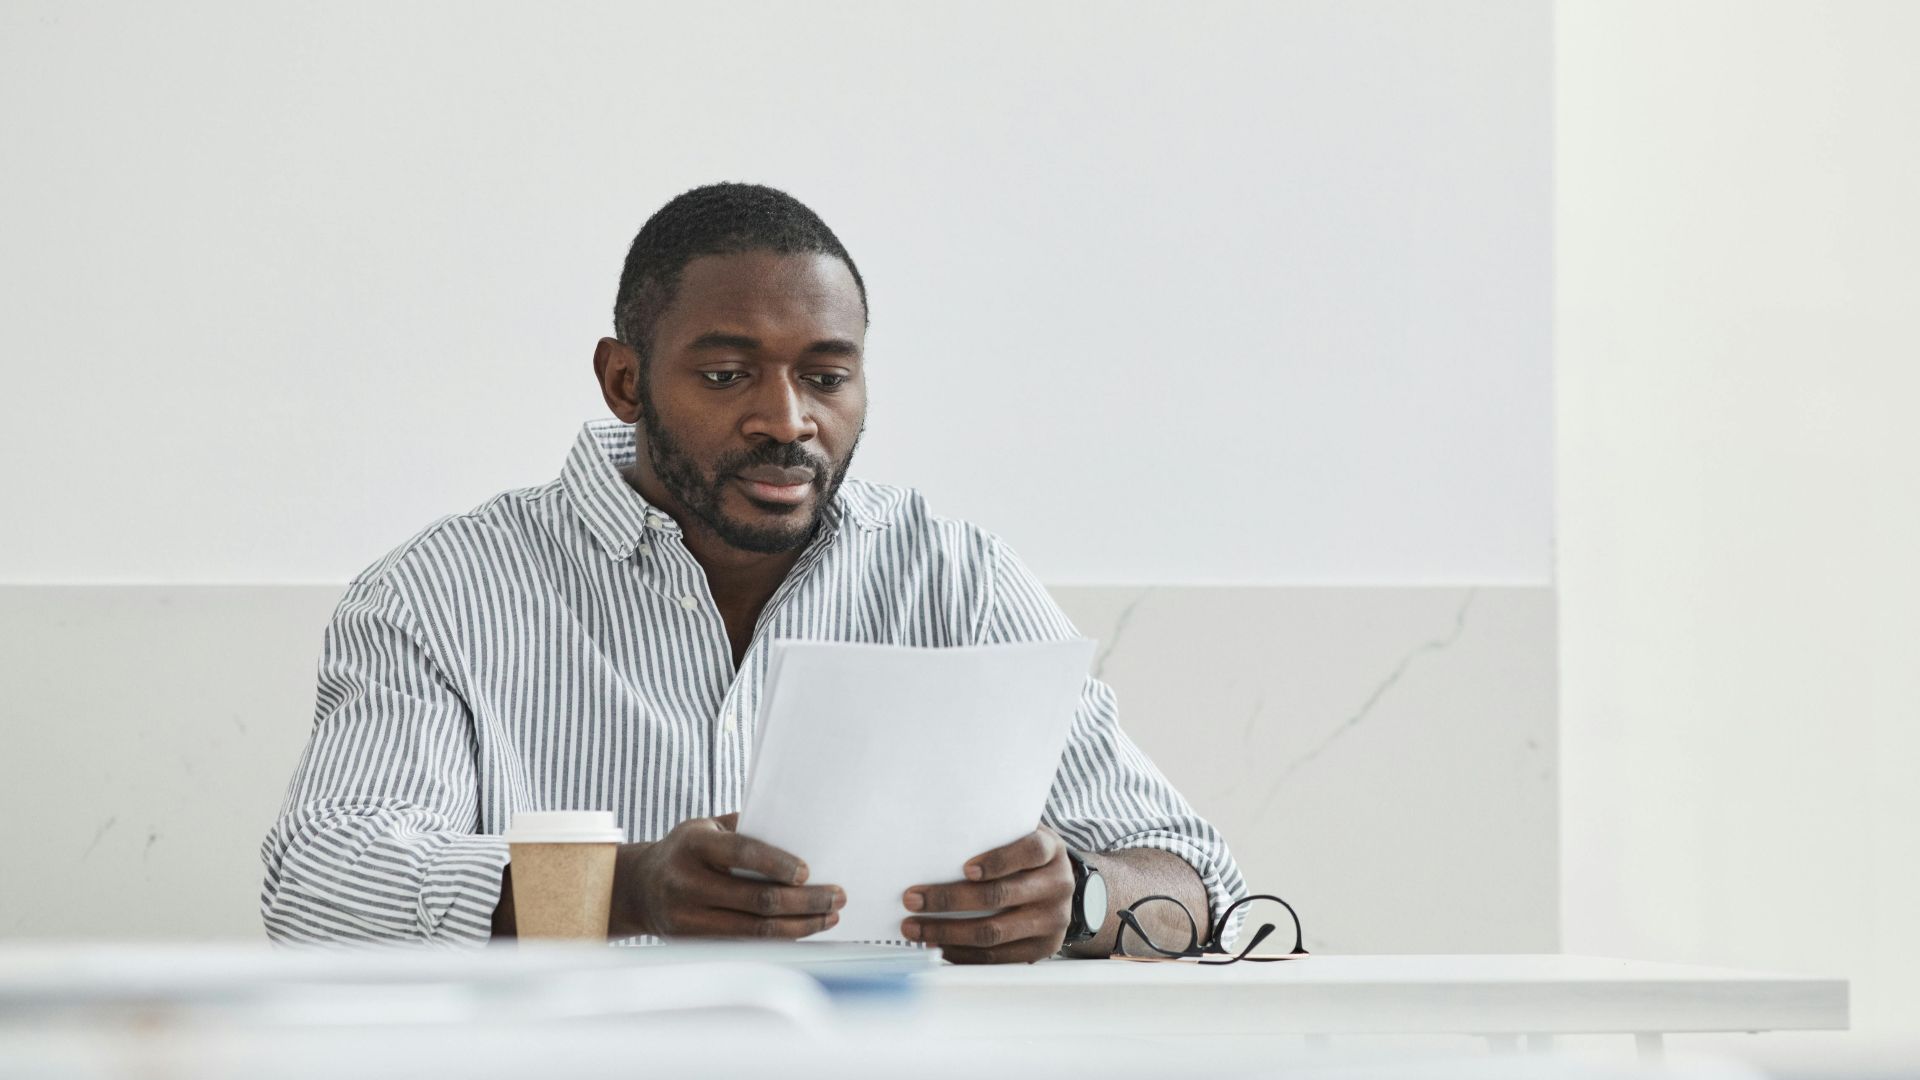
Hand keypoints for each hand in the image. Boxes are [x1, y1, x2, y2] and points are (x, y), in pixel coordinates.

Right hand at [617, 812, 844, 938]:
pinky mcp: (693, 942)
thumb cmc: (687, 850)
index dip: (777, 863)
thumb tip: (800, 833)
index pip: (742, 853)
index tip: (808, 872)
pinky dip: (779, 939)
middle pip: (757, 899)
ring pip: (755, 930)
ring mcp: (687, 917)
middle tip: (837, 896)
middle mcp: (687, 881)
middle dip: (805, 901)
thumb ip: (746, 828)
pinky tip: (802, 930)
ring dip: (800, 925)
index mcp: (694, 844)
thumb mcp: (707, 826)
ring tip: (829, 916)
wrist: (639, 887)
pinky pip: (745, 945)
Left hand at [900, 825, 1074, 963]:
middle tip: (913, 899)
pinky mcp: (1041, 949)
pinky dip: (963, 953)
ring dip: (948, 932)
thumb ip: (991, 836)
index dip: (997, 861)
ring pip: (994, 932)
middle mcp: (1057, 885)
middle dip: (950, 900)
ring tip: (916, 927)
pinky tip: (939, 945)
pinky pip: (997, 957)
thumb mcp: (1020, 836)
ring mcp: (1052, 921)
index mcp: (1051, 851)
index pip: (1028, 852)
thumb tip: (932, 845)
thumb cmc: (1026, 856)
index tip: (965, 869)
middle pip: (1000, 896)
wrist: (1058, 886)